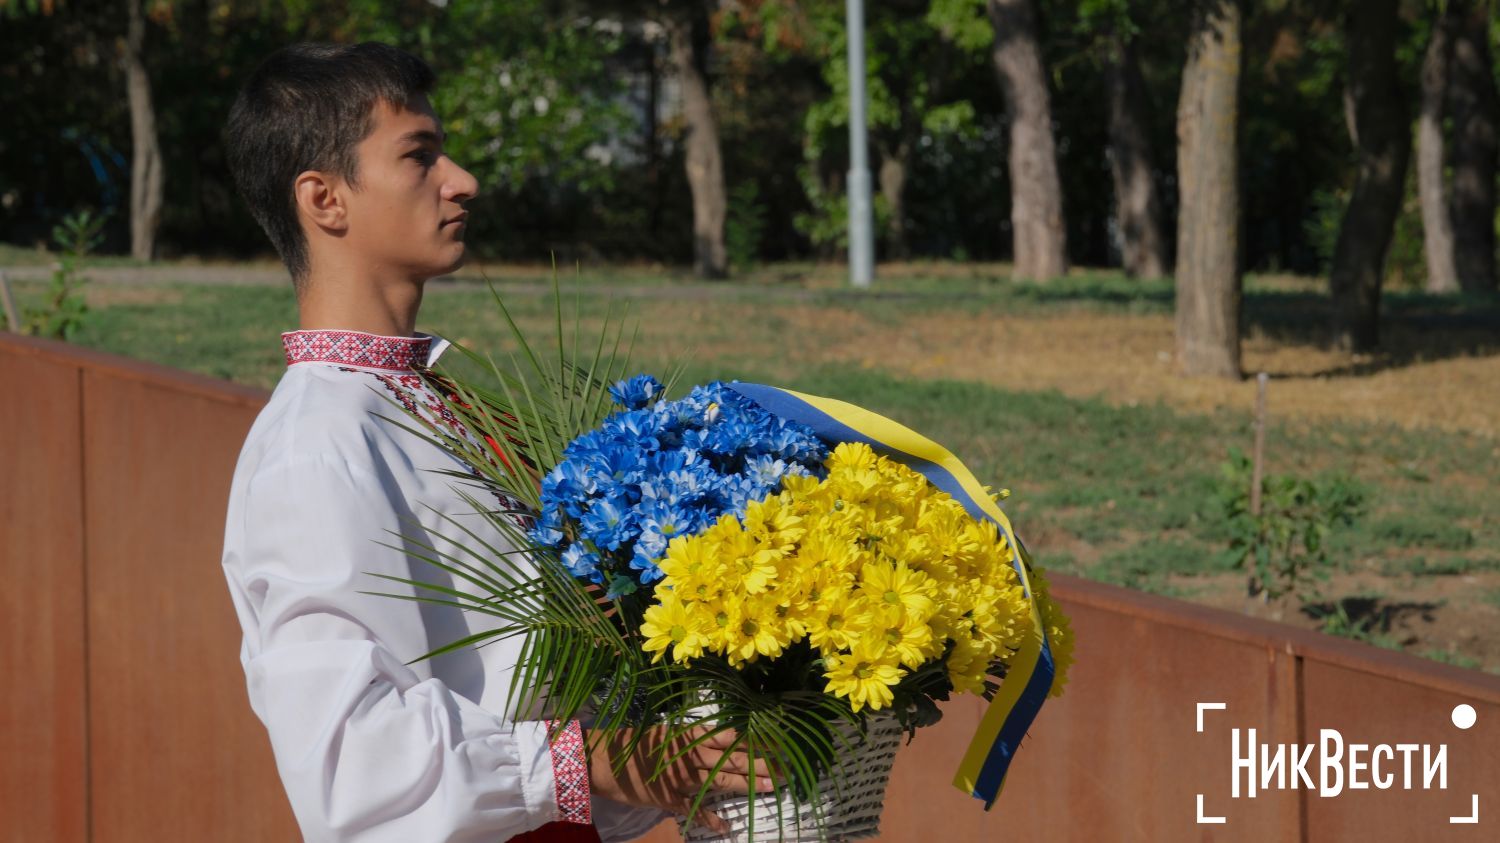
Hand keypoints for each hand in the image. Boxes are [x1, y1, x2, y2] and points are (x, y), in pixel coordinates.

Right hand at [586, 725, 777, 833]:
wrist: (603, 760)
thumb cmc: (633, 743)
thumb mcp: (665, 733)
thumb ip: (691, 738)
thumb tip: (718, 739)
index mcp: (689, 735)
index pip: (731, 736)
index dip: (755, 740)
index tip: (778, 743)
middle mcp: (690, 754)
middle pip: (733, 759)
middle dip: (761, 764)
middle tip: (785, 769)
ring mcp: (682, 777)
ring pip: (722, 780)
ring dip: (748, 785)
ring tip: (773, 788)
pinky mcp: (670, 798)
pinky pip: (695, 810)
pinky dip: (710, 819)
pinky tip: (727, 826)